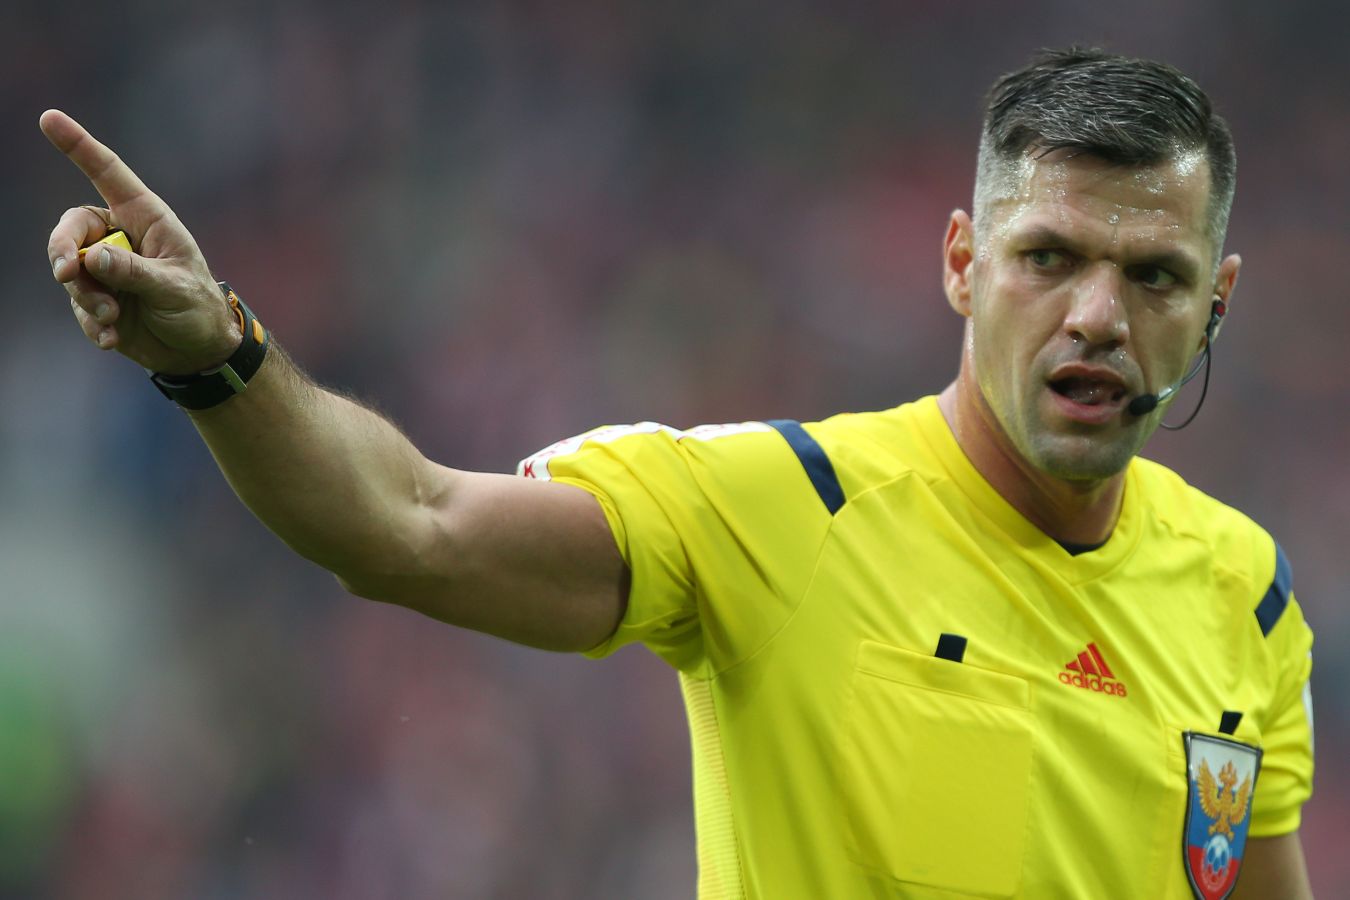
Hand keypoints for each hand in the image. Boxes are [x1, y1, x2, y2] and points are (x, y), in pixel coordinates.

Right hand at [41, 109, 242, 374]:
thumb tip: (90, 256)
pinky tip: (112, 340)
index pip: (108, 174)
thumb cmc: (197, 308)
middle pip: (71, 228)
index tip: (49, 118)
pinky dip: (91, 323)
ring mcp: (105, 269)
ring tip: (113, 317)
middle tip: (66, 275)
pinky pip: (77, 305)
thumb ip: (134, 272)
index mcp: (146, 218)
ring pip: (70, 271)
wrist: (197, 351)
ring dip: (85, 297)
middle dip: (62, 251)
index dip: (79, 146)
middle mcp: (120, 237)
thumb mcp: (173, 288)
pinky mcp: (96, 298)